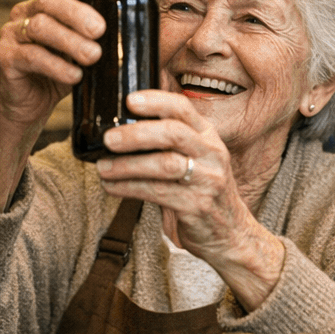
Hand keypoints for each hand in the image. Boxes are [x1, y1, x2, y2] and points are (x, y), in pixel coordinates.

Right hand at [0, 0, 103, 132]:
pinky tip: (75, 76)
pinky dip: (56, 66)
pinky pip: (31, 56)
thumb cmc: (62, 73)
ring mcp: (12, 33)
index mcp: (46, 4)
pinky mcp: (5, 57)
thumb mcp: (83, 49)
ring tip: (93, 57)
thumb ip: (100, 36)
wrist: (29, 106)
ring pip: (39, 26)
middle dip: (77, 13)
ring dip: (70, 41)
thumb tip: (144, 28)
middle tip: (101, 30)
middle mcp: (25, 12)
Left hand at [93, 89, 275, 270]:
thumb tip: (119, 131)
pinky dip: (129, 188)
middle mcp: (211, 153)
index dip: (156, 101)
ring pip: (164, 164)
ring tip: (103, 167)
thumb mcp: (195, 158)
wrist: (231, 233)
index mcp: (207, 136)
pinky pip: (158, 193)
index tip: (130, 100)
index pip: (183, 108)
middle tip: (109, 138)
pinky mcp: (197, 205)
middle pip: (173, 133)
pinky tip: (112, 186)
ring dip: (128, 165)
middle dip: (136, 134)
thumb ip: (168, 143)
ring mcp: (207, 180)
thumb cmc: (202, 191)